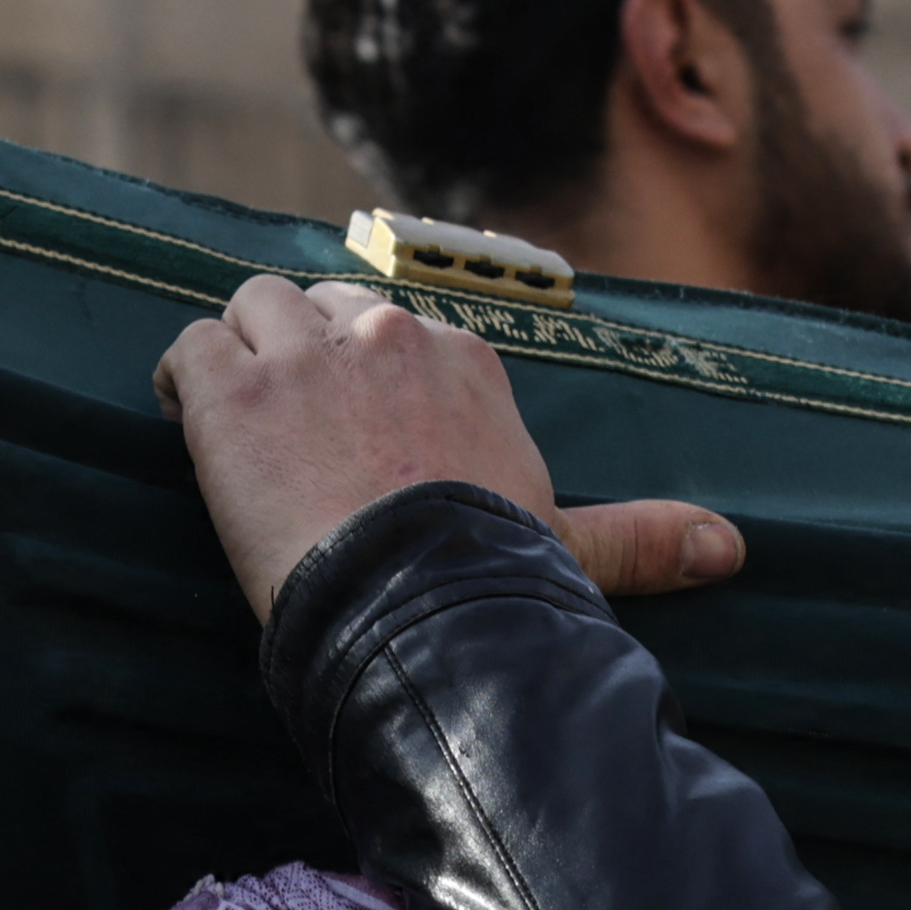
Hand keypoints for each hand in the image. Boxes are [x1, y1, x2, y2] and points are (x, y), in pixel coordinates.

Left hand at [155, 275, 743, 618]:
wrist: (415, 604)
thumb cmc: (491, 580)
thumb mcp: (570, 549)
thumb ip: (641, 537)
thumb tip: (730, 548)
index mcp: (462, 358)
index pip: (394, 328)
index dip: (362, 372)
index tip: (354, 429)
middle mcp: (384, 334)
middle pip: (317, 305)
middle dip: (298, 354)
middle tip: (289, 427)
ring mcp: (304, 356)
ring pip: (249, 309)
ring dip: (237, 354)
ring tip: (236, 421)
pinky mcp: (234, 393)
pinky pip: (188, 345)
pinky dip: (180, 380)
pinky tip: (187, 423)